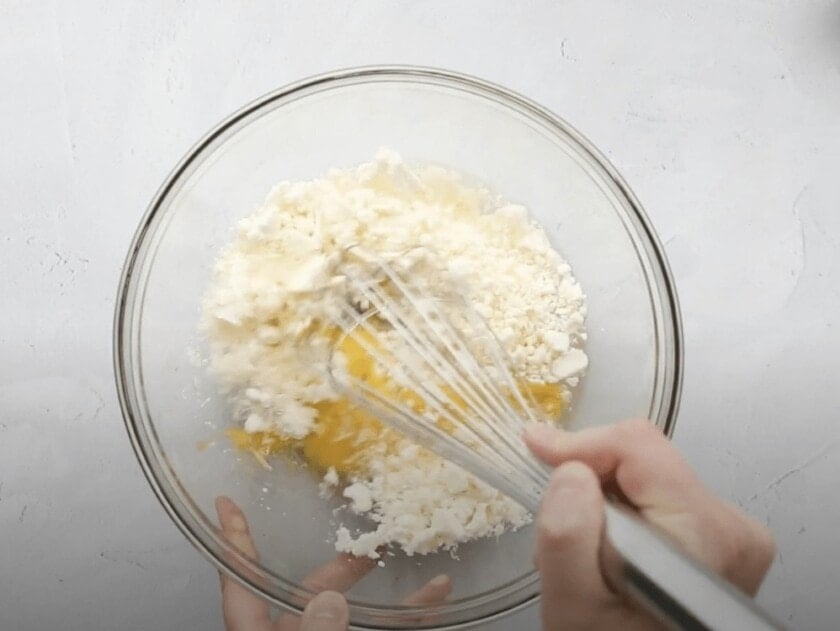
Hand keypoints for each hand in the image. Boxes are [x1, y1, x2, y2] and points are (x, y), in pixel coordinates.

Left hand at [215, 496, 451, 630]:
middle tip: (370, 543)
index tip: (226, 503)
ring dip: (387, 588)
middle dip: (344, 563)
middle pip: (309, 588)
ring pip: (354, 609)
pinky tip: (437, 596)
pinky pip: (385, 627)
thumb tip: (330, 601)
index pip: (241, 580)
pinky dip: (411, 614)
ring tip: (409, 561)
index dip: (235, 540)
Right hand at [524, 419, 775, 630]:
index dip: (580, 445)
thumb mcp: (574, 607)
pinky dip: (621, 515)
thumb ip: (567, 538)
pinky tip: (608, 553)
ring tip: (583, 550)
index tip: (537, 451)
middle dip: (589, 482)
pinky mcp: (721, 537)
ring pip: (645, 475)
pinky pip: (657, 497)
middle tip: (560, 523)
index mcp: (707, 534)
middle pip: (641, 458)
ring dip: (602, 501)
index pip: (637, 445)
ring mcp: (731, 532)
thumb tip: (568, 472)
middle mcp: (733, 526)